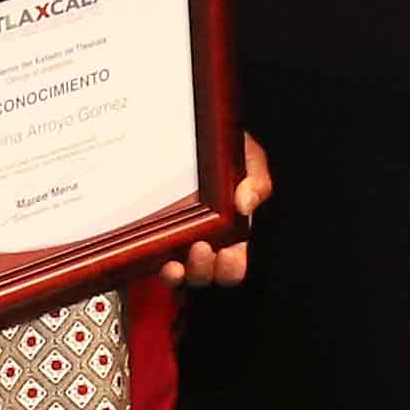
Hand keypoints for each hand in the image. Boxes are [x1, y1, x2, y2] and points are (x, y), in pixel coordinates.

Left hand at [165, 131, 272, 290]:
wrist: (198, 135)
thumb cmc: (228, 151)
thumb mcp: (249, 161)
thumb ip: (254, 182)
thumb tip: (244, 203)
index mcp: (234, 231)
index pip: (235, 261)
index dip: (232, 266)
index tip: (227, 254)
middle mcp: (208, 242)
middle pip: (208, 274)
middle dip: (205, 270)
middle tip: (201, 250)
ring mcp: (180, 242)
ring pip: (181, 275)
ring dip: (180, 274)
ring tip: (176, 265)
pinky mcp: (156, 237)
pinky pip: (155, 263)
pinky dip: (158, 267)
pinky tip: (161, 260)